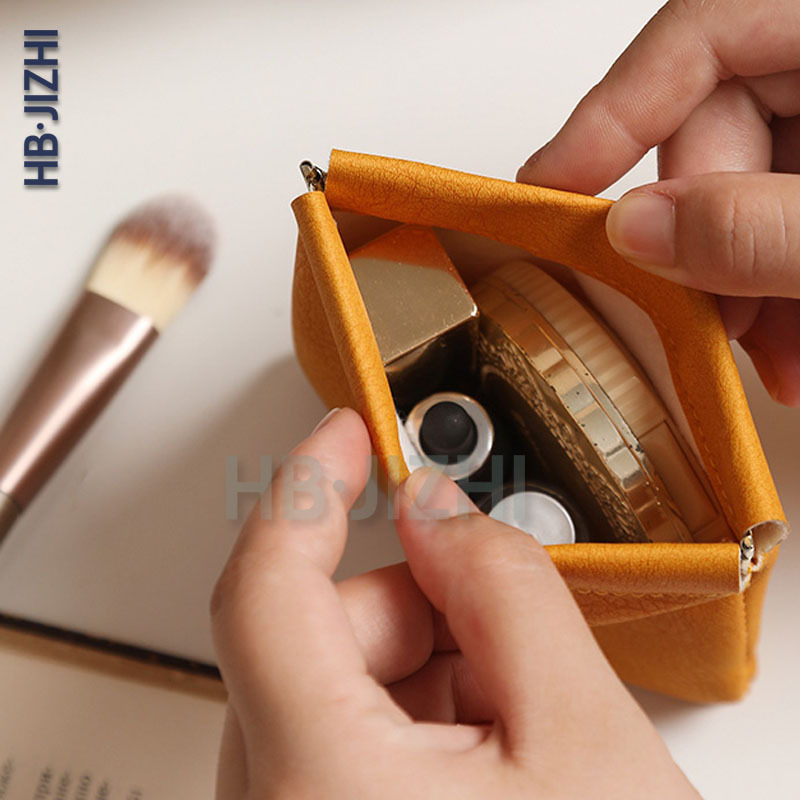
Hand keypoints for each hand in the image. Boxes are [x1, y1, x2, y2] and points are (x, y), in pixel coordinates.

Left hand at [211, 408, 698, 798]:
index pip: (262, 588)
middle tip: (498, 624)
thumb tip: (438, 509)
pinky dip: (409, 714)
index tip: (342, 436)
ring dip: (421, 667)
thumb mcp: (582, 736)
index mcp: (318, 791)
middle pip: (312, 635)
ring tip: (511, 722)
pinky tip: (484, 755)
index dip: (303, 490)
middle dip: (412, 604)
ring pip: (327, 683)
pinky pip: (335, 734)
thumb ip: (505, 588)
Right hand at [517, 0, 799, 405]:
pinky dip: (780, 281)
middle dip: (700, 247)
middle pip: (718, 136)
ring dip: (742, 284)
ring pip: (750, 190)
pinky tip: (795, 341)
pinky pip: (788, 213)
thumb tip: (641, 233)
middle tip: (703, 323)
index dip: (610, 117)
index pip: (698, 36)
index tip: (550, 189)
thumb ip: (758, 226)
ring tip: (766, 358)